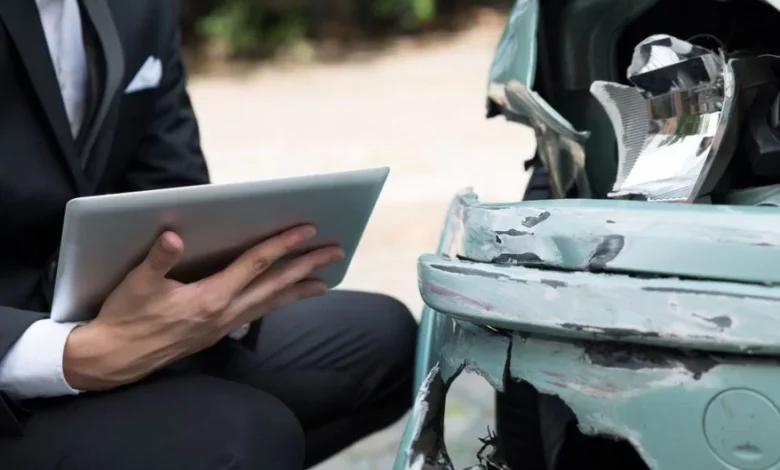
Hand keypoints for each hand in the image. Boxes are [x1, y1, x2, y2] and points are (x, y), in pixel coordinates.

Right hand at [63, 225, 342, 390]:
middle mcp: (224, 313)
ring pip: (271, 303)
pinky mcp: (217, 332)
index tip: (307, 230)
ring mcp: (223, 326)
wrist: (114, 360)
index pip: (255, 264)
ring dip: (299, 288)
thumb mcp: (135, 285)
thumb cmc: (124, 318)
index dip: (282, 245)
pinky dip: (277, 303)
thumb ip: (158, 260)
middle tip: (335, 251)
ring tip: (324, 280)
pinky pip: (257, 313)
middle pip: (275, 285)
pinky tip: (284, 297)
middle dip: (307, 266)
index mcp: (209, 297)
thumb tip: (173, 236)